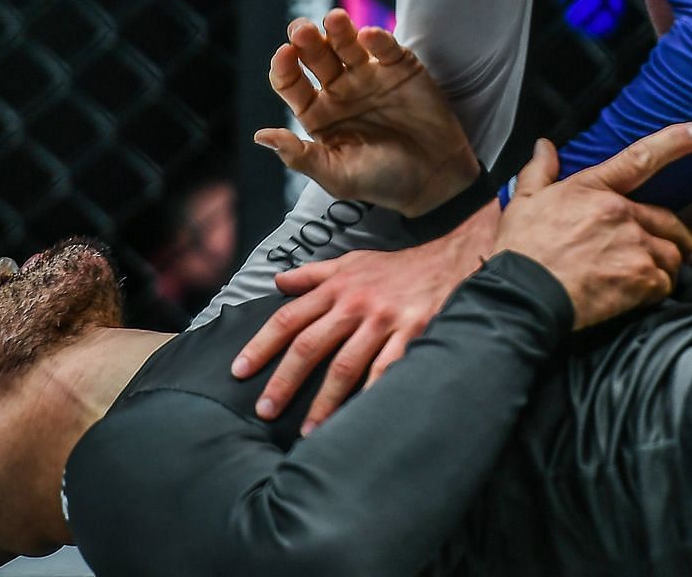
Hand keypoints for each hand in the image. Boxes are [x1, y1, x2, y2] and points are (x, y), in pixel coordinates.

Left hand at [231, 204, 495, 432]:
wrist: (452, 260)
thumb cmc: (398, 268)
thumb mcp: (352, 261)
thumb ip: (313, 274)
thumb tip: (278, 281)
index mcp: (336, 289)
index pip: (289, 319)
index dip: (261, 345)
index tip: (239, 372)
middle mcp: (356, 305)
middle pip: (310, 346)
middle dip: (285, 380)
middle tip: (265, 411)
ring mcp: (384, 321)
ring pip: (346, 365)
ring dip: (325, 402)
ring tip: (309, 433)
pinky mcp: (413, 335)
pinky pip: (388, 371)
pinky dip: (372, 395)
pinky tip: (360, 420)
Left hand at [253, 9, 477, 215]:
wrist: (436, 180)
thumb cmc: (383, 182)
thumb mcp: (338, 176)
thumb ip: (300, 156)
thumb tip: (260, 135)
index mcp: (317, 114)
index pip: (290, 83)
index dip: (283, 67)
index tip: (284, 55)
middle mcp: (339, 90)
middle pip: (315, 56)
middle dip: (306, 39)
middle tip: (302, 30)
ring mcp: (370, 76)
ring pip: (347, 44)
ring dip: (338, 30)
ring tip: (334, 20)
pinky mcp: (400, 68)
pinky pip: (385, 47)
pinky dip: (378, 39)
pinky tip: (370, 36)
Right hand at [496, 125, 691, 329]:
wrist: (525, 293)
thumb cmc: (522, 249)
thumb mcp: (524, 202)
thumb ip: (539, 171)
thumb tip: (544, 146)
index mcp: (594, 189)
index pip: (641, 157)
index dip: (676, 141)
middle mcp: (620, 213)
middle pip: (668, 219)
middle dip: (678, 236)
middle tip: (680, 248)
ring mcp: (633, 246)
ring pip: (671, 254)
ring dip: (666, 266)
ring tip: (652, 277)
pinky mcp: (639, 279)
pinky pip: (665, 283)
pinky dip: (657, 290)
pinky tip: (641, 296)